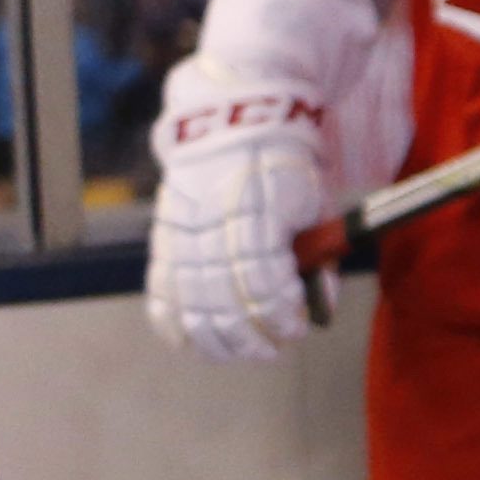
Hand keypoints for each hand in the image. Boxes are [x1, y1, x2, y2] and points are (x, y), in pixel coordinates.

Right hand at [141, 92, 332, 362]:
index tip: (296, 328)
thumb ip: (319, 256)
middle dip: (249, 334)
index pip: (259, 276)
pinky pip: (160, 286)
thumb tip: (320, 308)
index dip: (277, 310)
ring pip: (189, 299)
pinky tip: (190, 343)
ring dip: (216, 337)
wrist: (235, 127)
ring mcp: (182, 230)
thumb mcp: (315, 203)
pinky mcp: (163, 236)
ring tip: (239, 352)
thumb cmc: (286, 170)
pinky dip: (172, 320)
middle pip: (221, 297)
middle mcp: (211, 221)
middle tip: (272, 349)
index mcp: (254, 208)